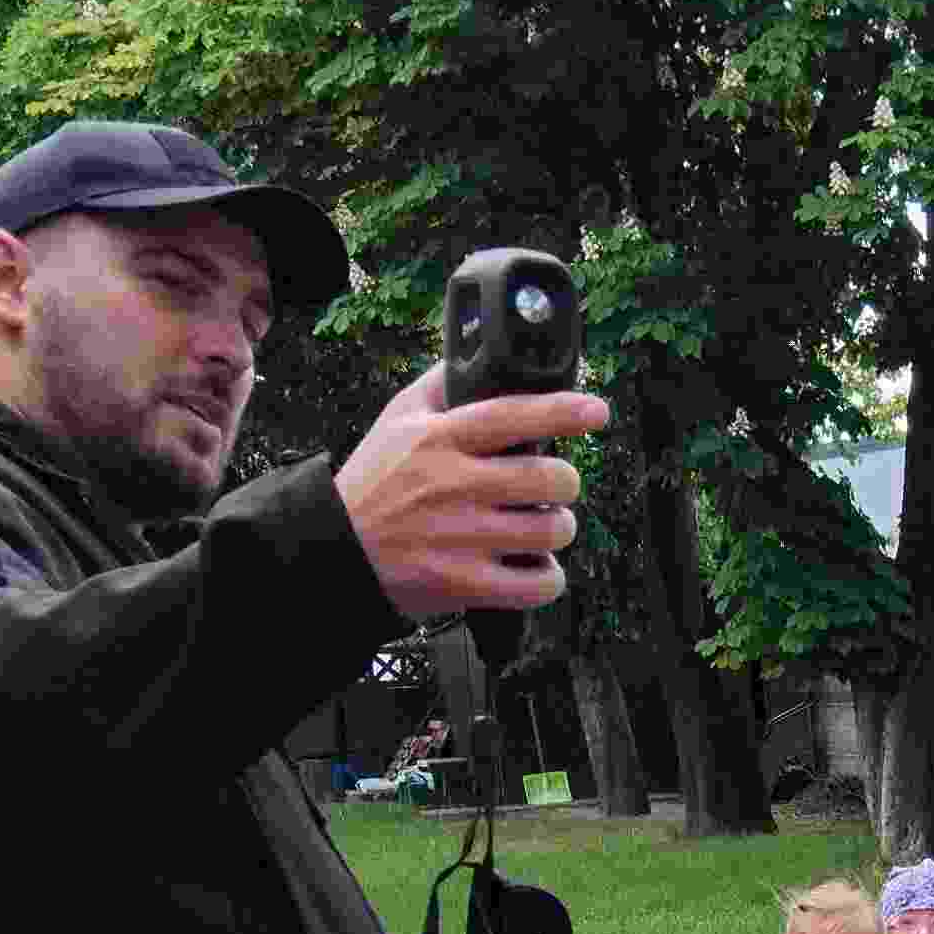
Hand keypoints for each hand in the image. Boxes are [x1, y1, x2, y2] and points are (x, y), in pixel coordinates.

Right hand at [336, 362, 608, 617]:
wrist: (336, 548)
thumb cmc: (375, 479)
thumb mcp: (397, 418)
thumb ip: (441, 384)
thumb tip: (479, 350)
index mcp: (440, 438)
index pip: (512, 415)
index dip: (562, 411)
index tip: (596, 411)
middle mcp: (452, 484)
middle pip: (549, 478)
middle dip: (564, 482)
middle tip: (553, 487)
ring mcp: (460, 536)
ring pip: (552, 529)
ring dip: (558, 528)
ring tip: (539, 526)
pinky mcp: (463, 582)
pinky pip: (538, 583)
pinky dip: (547, 577)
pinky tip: (534, 566)